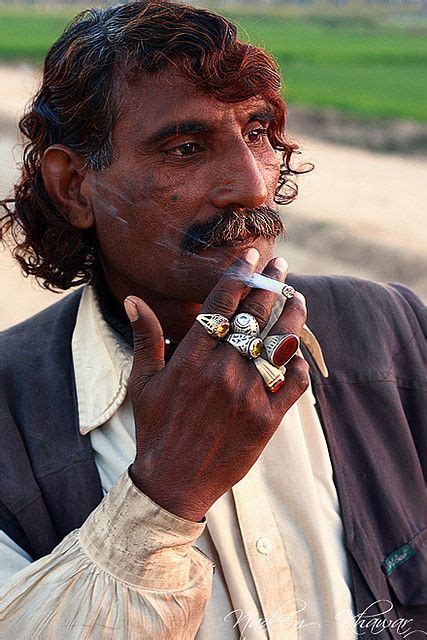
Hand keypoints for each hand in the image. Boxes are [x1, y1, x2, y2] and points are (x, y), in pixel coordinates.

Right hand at [126, 249, 308, 520]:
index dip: (239, 274)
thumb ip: (145, 338)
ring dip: (292, 316)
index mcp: (191, 358)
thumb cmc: (156, 430)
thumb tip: (134, 299)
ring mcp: (247, 395)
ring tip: (297, 298)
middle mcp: (221, 371)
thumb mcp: (143, 382)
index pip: (222, 304)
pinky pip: (291, 384)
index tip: (251, 255)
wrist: (174, 482)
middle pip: (255, 316)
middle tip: (281, 265)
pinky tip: (296, 353)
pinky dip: (297, 365)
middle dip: (271, 284)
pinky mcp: (266, 420)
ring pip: (279, 344)